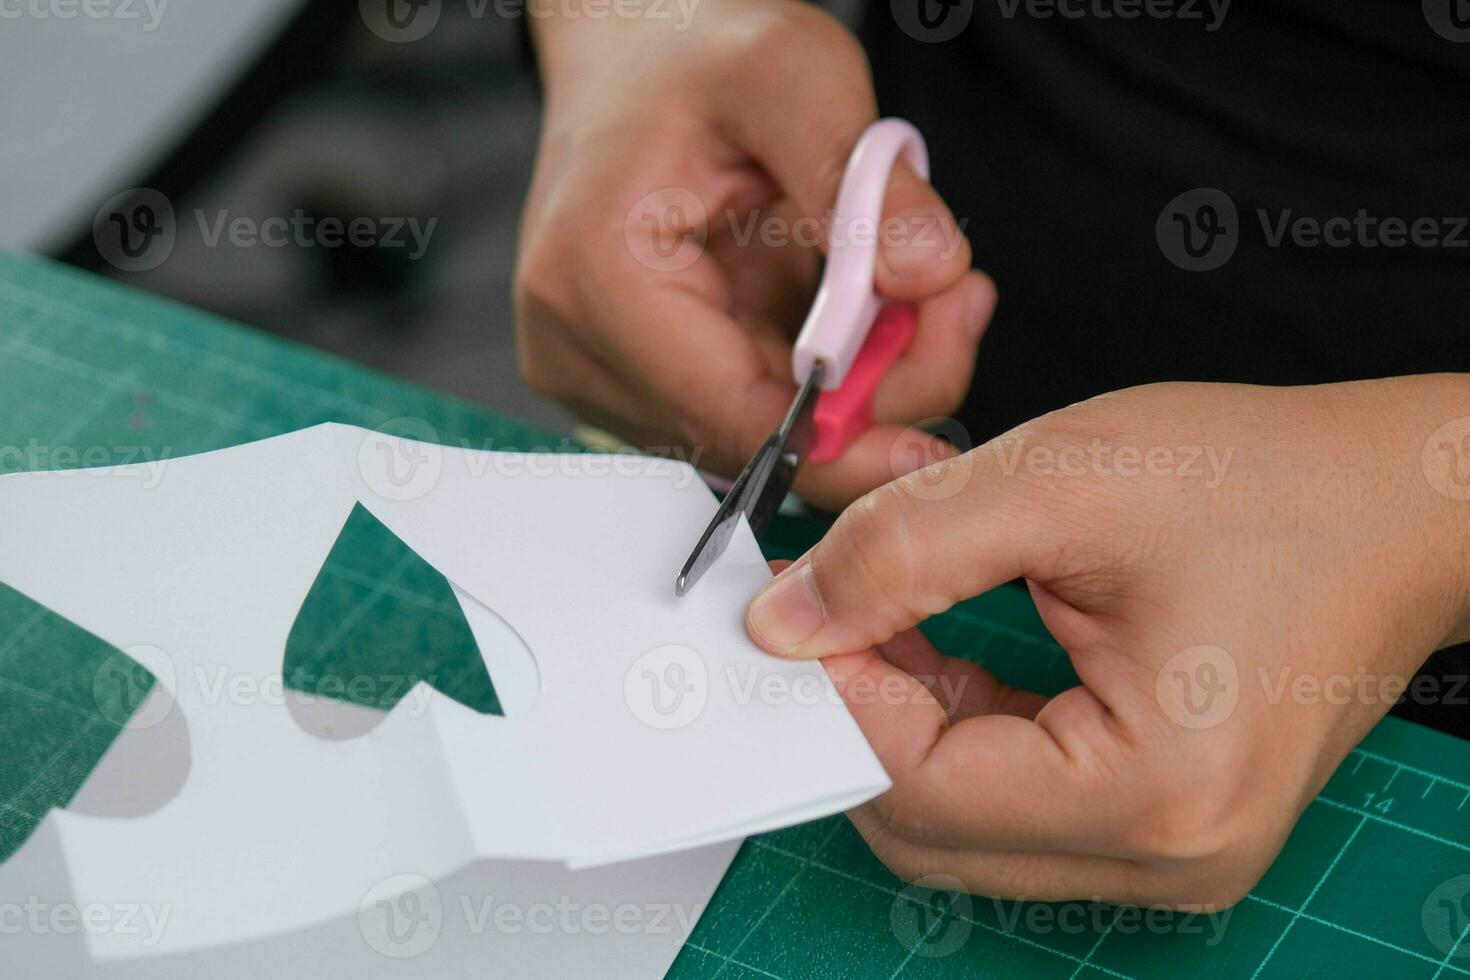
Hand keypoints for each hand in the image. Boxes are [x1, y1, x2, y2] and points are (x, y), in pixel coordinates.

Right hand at [515, 0, 992, 509]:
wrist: (629, 44)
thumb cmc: (691, 46)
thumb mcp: (795, 75)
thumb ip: (865, 181)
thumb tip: (931, 275)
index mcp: (598, 276)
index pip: (731, 415)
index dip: (842, 442)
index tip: (932, 444)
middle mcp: (579, 342)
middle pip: (750, 435)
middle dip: (870, 396)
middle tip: (954, 307)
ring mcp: (599, 365)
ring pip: (757, 432)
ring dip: (854, 384)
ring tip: (916, 291)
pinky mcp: (632, 373)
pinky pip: (748, 406)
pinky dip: (822, 374)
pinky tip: (868, 307)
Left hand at [748, 377, 1469, 906]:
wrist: (1396, 504)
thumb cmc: (1270, 485)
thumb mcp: (1060, 482)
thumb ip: (903, 551)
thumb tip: (785, 624)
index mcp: (1156, 790)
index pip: (916, 785)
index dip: (832, 691)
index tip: (790, 608)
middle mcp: (1167, 856)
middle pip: (925, 826)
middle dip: (854, 716)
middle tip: (823, 609)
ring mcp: (1168, 853)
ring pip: (955, 821)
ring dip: (898, 722)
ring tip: (884, 614)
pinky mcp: (1159, 823)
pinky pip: (1005, 802)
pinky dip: (950, 729)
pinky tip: (935, 648)